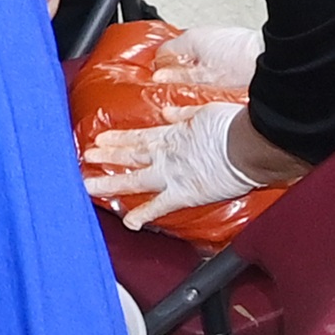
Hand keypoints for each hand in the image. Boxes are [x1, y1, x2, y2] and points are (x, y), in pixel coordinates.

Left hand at [83, 101, 255, 228]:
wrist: (247, 144)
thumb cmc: (233, 125)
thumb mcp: (204, 110)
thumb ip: (183, 113)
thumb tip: (167, 113)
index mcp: (174, 134)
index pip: (140, 137)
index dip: (120, 139)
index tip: (102, 139)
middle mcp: (167, 154)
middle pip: (131, 156)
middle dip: (107, 157)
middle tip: (87, 158)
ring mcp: (172, 174)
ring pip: (135, 179)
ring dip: (111, 182)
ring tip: (89, 186)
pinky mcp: (184, 193)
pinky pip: (160, 206)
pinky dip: (144, 215)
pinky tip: (129, 223)